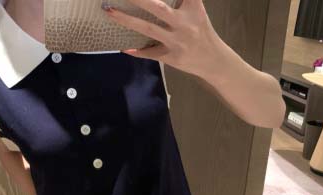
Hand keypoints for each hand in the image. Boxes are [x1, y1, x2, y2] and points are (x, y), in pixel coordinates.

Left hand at [102, 0, 221, 77]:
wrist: (213, 61)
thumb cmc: (202, 31)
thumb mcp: (196, 10)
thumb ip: (182, 0)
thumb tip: (152, 3)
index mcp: (192, 8)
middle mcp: (183, 23)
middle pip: (157, 7)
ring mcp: (175, 41)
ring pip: (148, 29)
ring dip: (127, 20)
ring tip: (109, 11)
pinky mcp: (170, 57)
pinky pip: (150, 53)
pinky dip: (137, 51)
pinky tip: (125, 48)